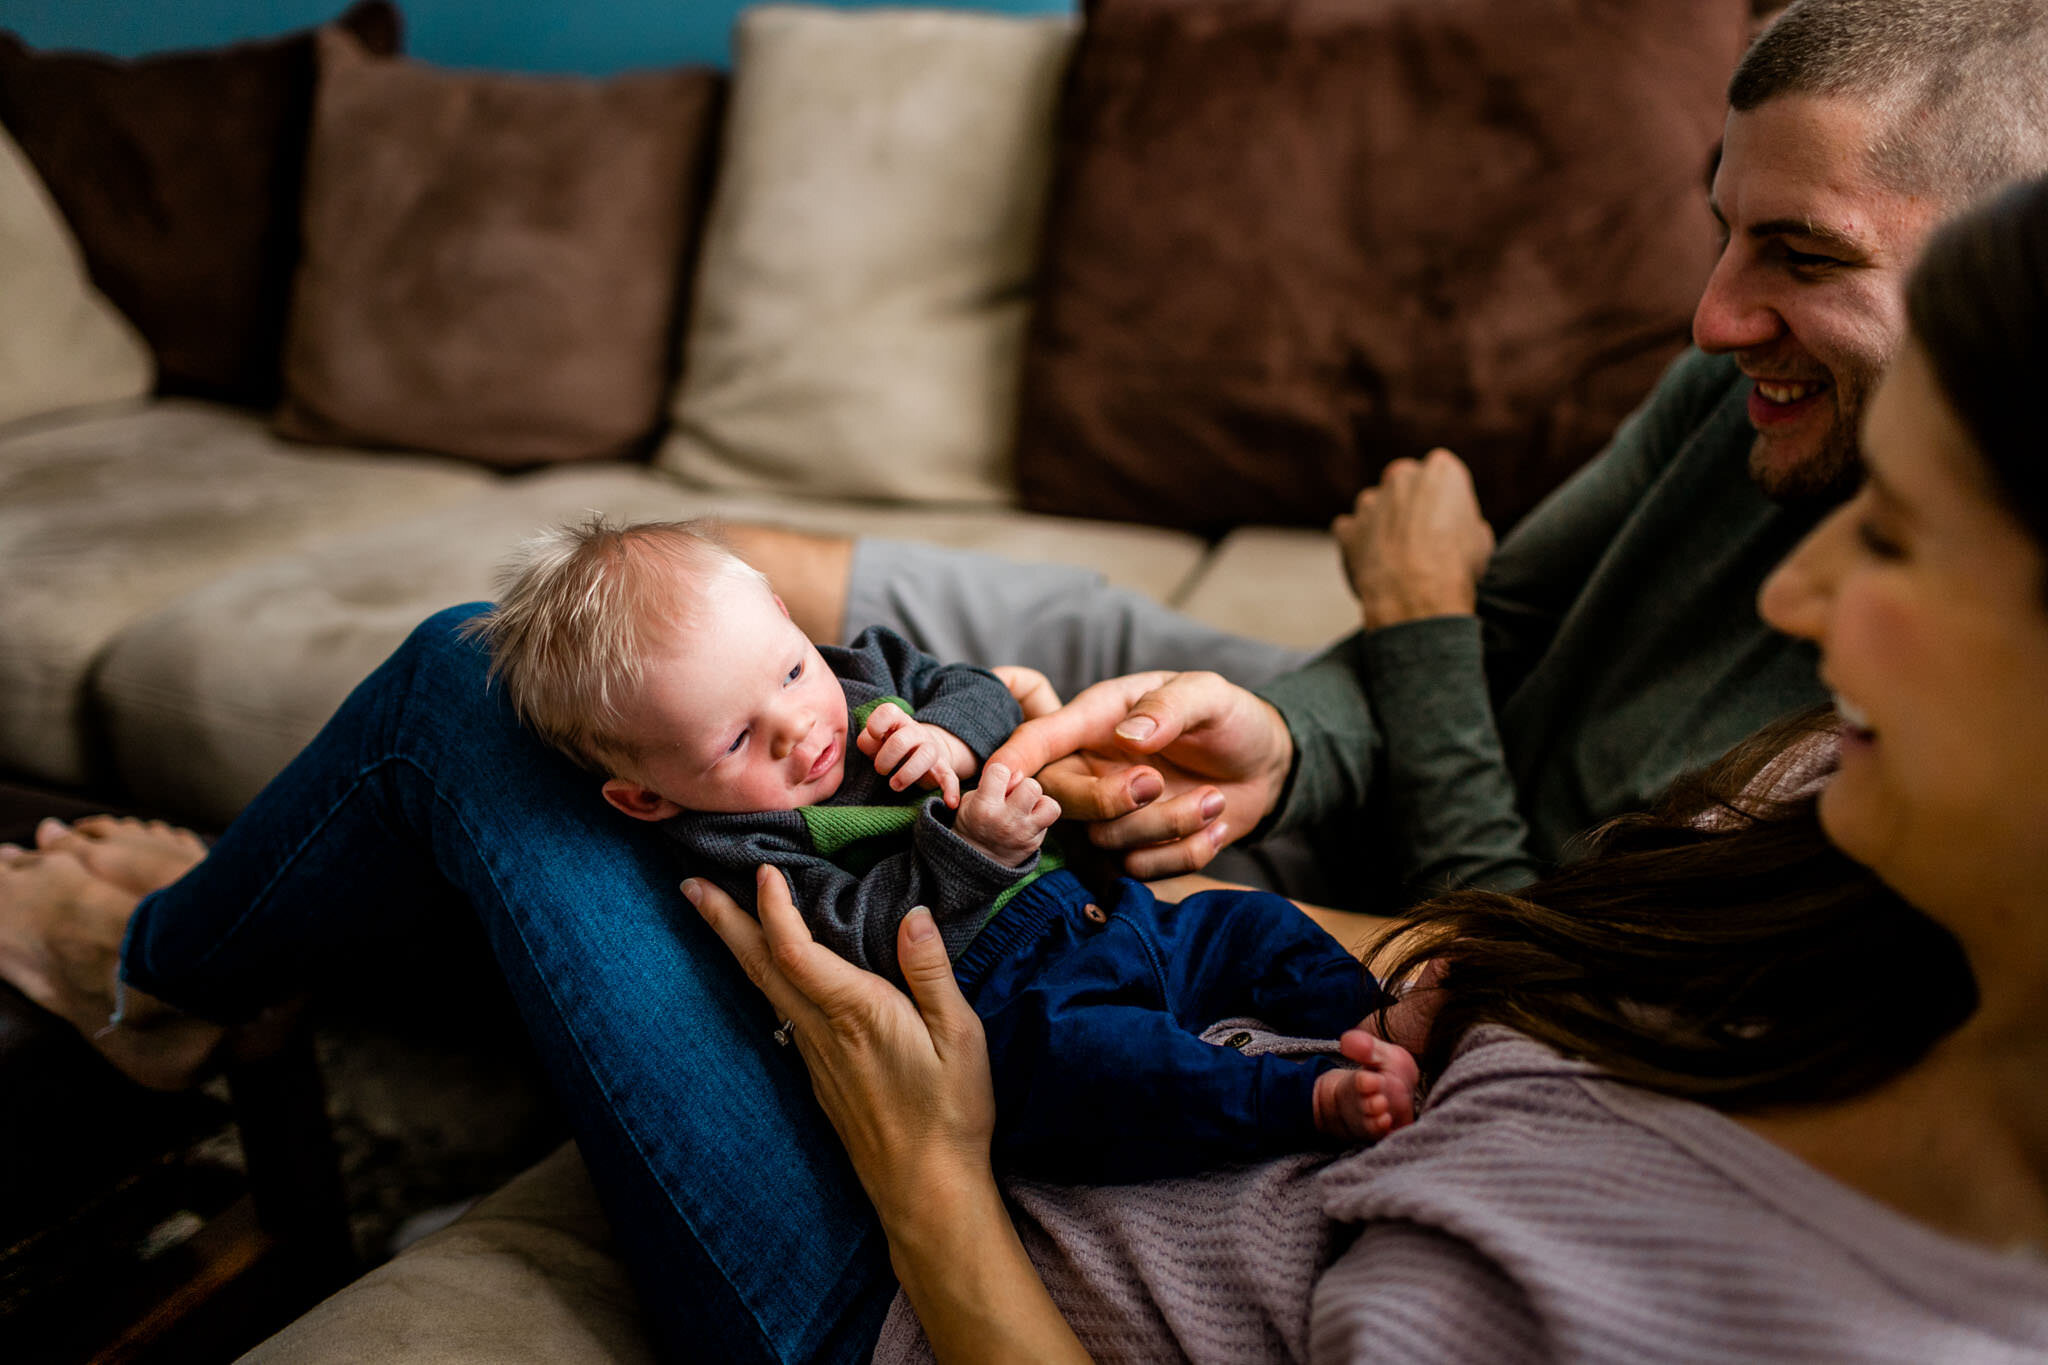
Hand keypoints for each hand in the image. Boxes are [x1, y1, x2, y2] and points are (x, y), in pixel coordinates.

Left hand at [683, 866, 995, 1223]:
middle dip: (723, 921)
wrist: (925, 1190)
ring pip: (765, 990)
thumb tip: (913, 914)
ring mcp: (815, 1056)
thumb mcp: (959, 1036)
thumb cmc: (950, 1112)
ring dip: (738, 946)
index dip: (773, 908)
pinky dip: (766, 976)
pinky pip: (782, 1012)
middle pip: (760, 967)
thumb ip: (930, 972)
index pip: (796, 950)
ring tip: (715, 913)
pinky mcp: (820, 1074)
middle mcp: (823, 1031)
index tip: (763, 869)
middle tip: (688, 884)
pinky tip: (769, 968)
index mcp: (857, 1012)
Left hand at [857, 703, 973, 806]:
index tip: (874, 737)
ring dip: (907, 774)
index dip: (877, 724)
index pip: (888, 711)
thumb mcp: (877, 741)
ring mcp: (931, 749)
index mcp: (898, 720)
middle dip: (885, 760)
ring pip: (926, 755)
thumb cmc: (891, 747)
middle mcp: (916, 732)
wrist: (924, 751)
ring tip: (894, 785)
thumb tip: (868, 742)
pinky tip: (950, 803)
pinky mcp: (942, 768)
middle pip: (901, 741)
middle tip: (881, 770)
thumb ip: (868, 740)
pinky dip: (951, 789)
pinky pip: (949, 777)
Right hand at [954, 762, 1059, 865]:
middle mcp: (1005, 820)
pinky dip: (1043, 815)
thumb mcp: (971, 800)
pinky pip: (1049, 819)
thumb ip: (996, 784)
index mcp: (983, 807)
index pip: (1000, 772)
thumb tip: (1020, 775)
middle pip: (1032, 786)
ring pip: (1049, 805)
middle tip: (1016, 796)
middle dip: (1025, 786)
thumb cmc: (973, 822)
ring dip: (1040, 802)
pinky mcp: (1033, 843)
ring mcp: (1022, 833)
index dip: (999, 773)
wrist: (974, 862)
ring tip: (1028, 806)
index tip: (996, 783)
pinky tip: (1031, 817)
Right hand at [986, 670, 1293, 878]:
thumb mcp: (1207, 695)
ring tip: (1215, 799)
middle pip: (1060, 799)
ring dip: (1167, 825)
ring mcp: (1114, 813)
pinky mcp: (1139, 849)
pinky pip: (1141, 869)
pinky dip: (1186, 853)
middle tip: (1158, 782)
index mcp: (1097, 720)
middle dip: (1107, 801)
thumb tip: (1129, 737)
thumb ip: (1169, 707)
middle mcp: (1094, 767)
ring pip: (1106, 839)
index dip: (1014, 757)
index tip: (1003, 777)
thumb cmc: (1227, 718)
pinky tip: (1217, 824)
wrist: (1265, 764)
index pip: (1041, 739)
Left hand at [1332, 448, 1495, 629]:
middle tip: (1422, 539)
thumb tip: (1466, 531)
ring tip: (1399, 558)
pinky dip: (1359, 544)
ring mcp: (1369, 501)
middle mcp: (1401, 476)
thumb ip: (1467, 523)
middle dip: (1410, 506)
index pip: (1443, 476)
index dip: (1446, 503)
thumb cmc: (1455, 565)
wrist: (1416, 593)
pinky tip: (1374, 565)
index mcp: (1441, 470)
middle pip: (1405, 485)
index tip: (1449, 525)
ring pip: (1375, 506)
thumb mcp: (1481, 540)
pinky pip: (1351, 531)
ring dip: (1384, 524)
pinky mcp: (1347, 527)